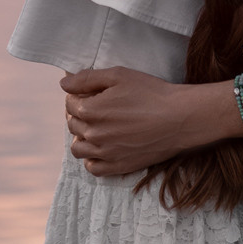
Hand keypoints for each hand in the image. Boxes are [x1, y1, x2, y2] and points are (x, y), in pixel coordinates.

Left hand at [61, 66, 197, 176]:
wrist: (179, 118)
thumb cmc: (150, 93)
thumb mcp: (118, 76)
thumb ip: (87, 78)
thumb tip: (63, 84)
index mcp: (90, 111)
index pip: (70, 103)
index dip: (77, 95)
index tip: (90, 93)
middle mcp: (94, 134)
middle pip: (72, 124)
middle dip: (79, 114)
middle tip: (96, 107)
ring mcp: (105, 153)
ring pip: (78, 149)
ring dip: (82, 137)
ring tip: (96, 128)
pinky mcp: (118, 166)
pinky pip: (93, 168)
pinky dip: (92, 159)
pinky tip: (102, 147)